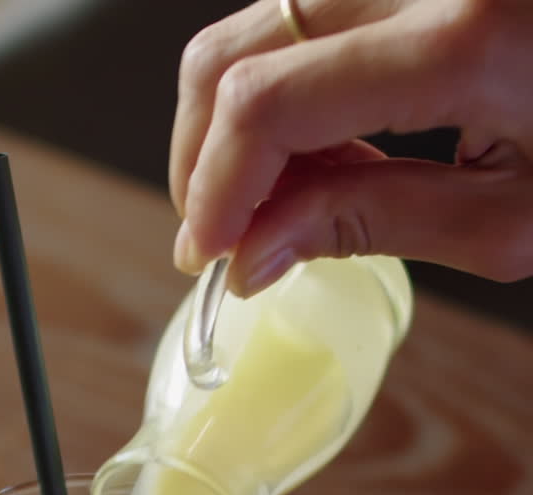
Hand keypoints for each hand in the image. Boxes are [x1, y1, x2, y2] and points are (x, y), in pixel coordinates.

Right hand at [170, 0, 532, 294]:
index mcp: (465, 38)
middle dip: (205, 159)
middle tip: (222, 238)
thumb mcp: (510, 220)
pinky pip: (301, 16)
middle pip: (238, 50)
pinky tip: (324, 147)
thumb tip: (254, 254)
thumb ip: (372, 226)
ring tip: (287, 199)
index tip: (209, 256)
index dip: (216, 189)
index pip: (273, 103)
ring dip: (239, 127)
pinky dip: (284, 90)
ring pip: (255, 25)